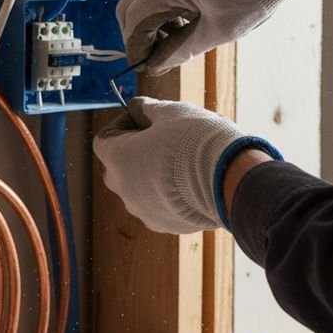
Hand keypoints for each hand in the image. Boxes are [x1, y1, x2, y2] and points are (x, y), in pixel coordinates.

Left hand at [93, 96, 281, 233]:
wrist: (228, 181)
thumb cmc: (195, 140)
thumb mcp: (170, 111)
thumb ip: (147, 108)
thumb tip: (139, 107)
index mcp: (116, 159)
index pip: (105, 139)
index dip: (123, 124)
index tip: (145, 118)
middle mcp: (123, 190)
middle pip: (121, 165)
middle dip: (138, 149)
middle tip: (166, 137)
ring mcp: (143, 211)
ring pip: (141, 188)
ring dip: (155, 173)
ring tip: (186, 158)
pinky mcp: (166, 225)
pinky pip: (161, 205)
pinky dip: (171, 193)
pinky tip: (194, 180)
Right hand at [117, 0, 328, 72]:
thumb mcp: (217, 30)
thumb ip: (180, 50)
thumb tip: (156, 65)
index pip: (134, 21)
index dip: (136, 47)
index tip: (143, 64)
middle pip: (128, 3)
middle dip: (137, 31)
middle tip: (154, 52)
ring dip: (147, 13)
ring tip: (173, 33)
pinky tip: (180, 10)